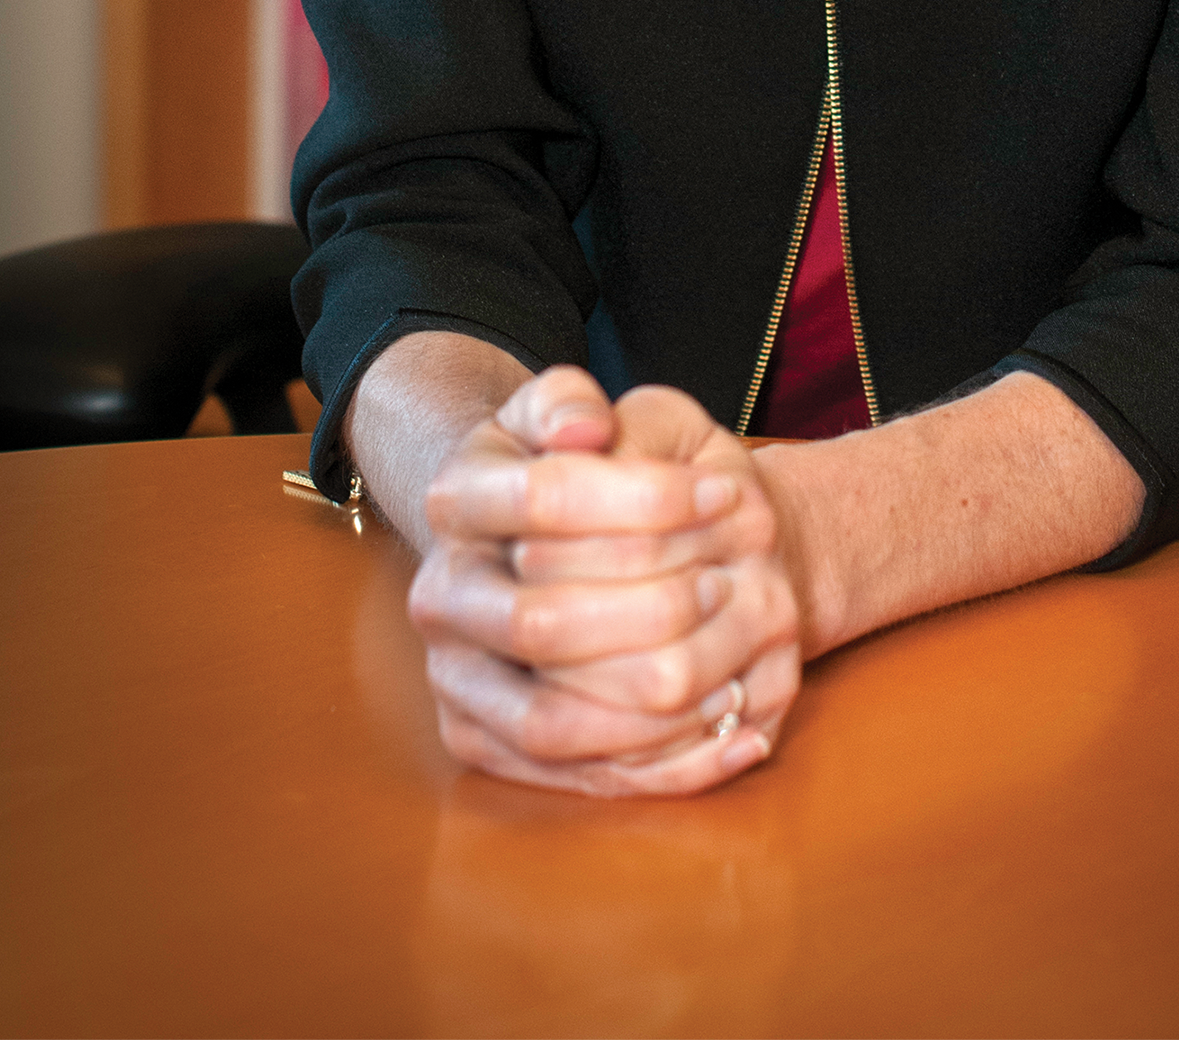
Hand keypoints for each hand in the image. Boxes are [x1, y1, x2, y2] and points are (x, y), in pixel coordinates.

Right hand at [406, 367, 802, 795]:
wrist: (524, 539)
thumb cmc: (565, 467)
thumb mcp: (560, 409)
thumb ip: (565, 402)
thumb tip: (585, 426)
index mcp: (455, 499)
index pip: (546, 499)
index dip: (646, 498)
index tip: (725, 493)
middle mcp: (440, 595)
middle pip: (543, 623)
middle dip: (655, 608)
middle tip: (730, 583)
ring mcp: (453, 677)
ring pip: (554, 719)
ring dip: (657, 704)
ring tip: (739, 667)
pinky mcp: (483, 741)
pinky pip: (574, 777)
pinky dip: (665, 768)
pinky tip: (739, 735)